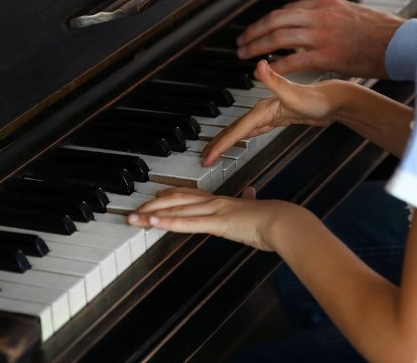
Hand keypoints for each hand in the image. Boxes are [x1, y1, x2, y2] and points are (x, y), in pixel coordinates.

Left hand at [127, 186, 301, 251]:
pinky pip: (187, 223)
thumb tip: (252, 193)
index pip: (192, 194)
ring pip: (176, 210)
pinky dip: (167, 222)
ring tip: (133, 218)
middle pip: (178, 200)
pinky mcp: (216, 223)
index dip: (172, 194)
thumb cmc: (273, 219)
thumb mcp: (257, 208)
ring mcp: (214, 211)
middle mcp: (215, 202)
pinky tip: (152, 222)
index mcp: (223, 201)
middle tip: (135, 209)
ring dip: (152, 214)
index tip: (157, 195)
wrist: (282, 221)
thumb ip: (250, 200)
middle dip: (154, 205)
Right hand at [201, 59, 355, 165]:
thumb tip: (259, 64)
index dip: (220, 144)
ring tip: (213, 150)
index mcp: (263, 108)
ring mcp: (268, 115)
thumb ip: (274, 81)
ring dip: (226, 140)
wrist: (333, 101)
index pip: (236, 129)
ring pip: (241, 130)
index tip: (207, 157)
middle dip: (217, 144)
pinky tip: (240, 139)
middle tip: (202, 158)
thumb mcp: (294, 93)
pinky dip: (241, 137)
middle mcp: (262, 110)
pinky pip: (252, 130)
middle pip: (234, 130)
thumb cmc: (317, 99)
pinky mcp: (276, 119)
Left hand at [236, 0, 404, 77]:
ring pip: (279, 37)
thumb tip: (327, 23)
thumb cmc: (387, 33)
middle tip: (242, 40)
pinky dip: (276, 65)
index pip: (290, 9)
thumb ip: (336, 18)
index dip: (271, 20)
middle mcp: (321, 16)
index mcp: (328, 4)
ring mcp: (323, 35)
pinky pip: (293, 60)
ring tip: (245, 54)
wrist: (402, 43)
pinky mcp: (327, 56)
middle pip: (277, 19)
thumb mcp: (357, 14)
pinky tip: (266, 71)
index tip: (261, 28)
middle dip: (256, 30)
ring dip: (258, 46)